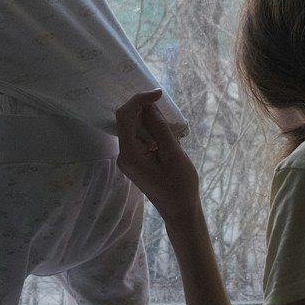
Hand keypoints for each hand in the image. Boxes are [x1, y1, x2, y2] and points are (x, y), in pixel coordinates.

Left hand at [114, 90, 199, 224]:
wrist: (180, 211)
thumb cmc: (181, 186)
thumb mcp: (174, 154)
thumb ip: (159, 129)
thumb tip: (149, 107)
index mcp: (130, 155)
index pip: (125, 117)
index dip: (139, 100)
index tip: (159, 93)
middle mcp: (123, 155)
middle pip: (125, 120)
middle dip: (142, 107)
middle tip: (163, 102)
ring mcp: (128, 159)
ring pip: (132, 127)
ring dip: (146, 117)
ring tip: (166, 117)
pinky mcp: (135, 160)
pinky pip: (138, 136)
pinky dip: (149, 128)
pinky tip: (163, 130)